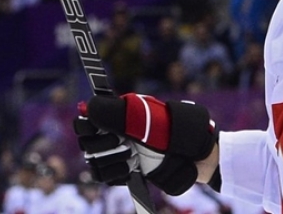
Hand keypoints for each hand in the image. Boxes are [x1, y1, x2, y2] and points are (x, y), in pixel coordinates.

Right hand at [73, 93, 218, 195]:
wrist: (195, 157)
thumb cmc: (175, 132)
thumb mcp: (147, 119)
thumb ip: (116, 112)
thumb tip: (88, 106)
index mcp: (121, 113)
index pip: (87, 118)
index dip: (87, 125)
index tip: (98, 129)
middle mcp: (118, 131)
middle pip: (87, 142)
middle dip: (103, 145)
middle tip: (125, 144)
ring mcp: (121, 151)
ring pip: (94, 161)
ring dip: (112, 161)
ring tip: (133, 157)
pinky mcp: (126, 170)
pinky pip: (104, 176)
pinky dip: (116, 174)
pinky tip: (132, 169)